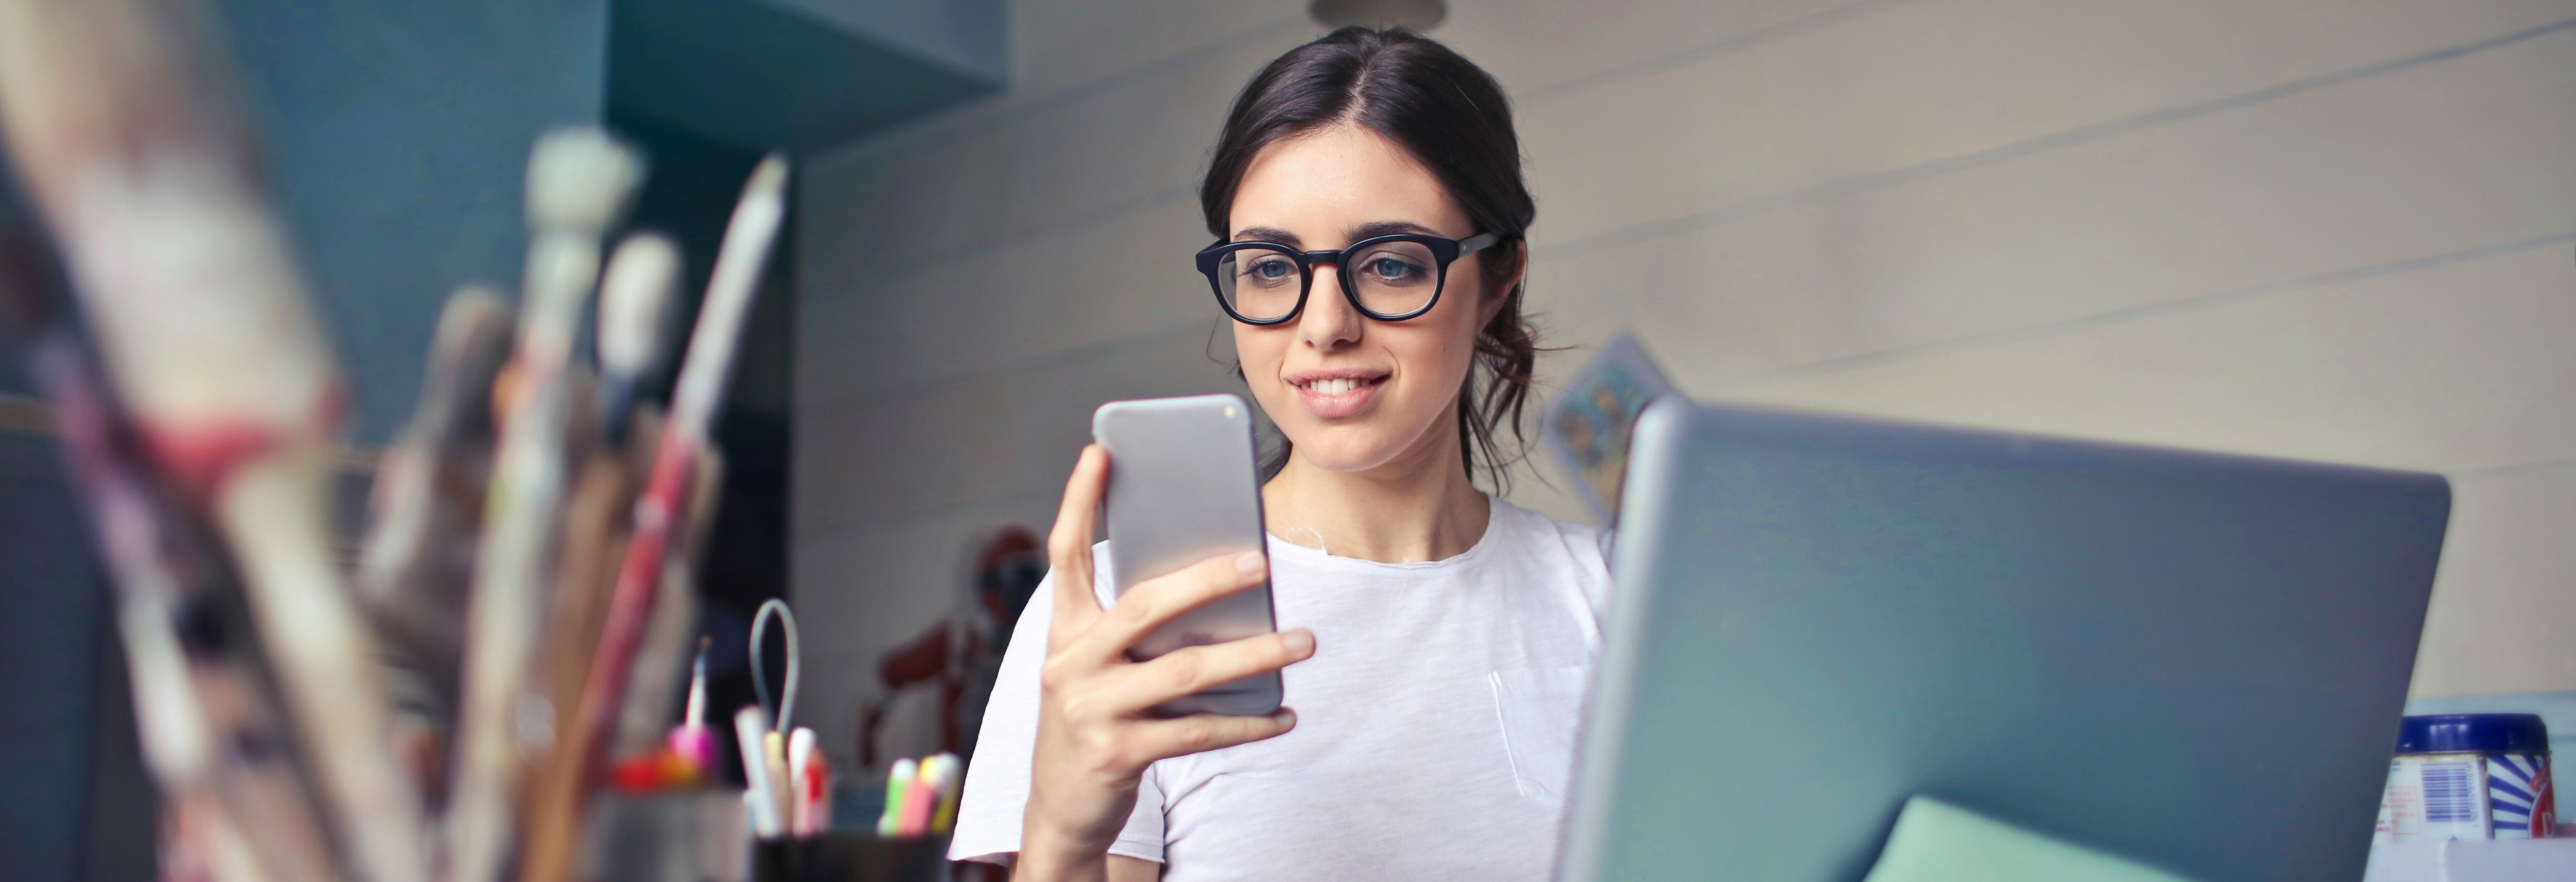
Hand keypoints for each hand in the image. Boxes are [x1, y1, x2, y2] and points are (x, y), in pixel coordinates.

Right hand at [1014, 445, 1313, 881]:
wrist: (1061, 806)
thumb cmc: (1095, 717)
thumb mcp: (1097, 666)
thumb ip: (1136, 628)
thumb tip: (1221, 586)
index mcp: (1063, 631)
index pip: (1065, 555)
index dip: (1078, 501)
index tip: (1100, 451)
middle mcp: (1069, 664)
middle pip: (1144, 606)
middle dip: (1206, 580)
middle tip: (1261, 563)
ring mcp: (1090, 710)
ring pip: (1185, 670)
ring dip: (1253, 654)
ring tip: (1303, 640)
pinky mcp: (1117, 754)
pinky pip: (1198, 732)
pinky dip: (1248, 724)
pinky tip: (1285, 713)